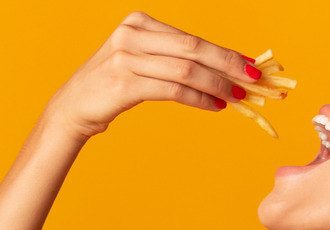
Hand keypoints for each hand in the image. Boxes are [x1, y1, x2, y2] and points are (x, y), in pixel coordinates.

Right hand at [42, 11, 259, 140]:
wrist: (75, 106)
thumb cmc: (116, 83)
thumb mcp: (145, 61)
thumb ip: (178, 59)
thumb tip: (227, 67)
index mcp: (140, 22)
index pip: (192, 38)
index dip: (225, 53)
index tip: (251, 65)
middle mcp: (132, 35)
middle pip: (193, 49)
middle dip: (228, 65)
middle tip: (254, 79)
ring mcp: (126, 58)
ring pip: (186, 71)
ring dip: (218, 85)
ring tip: (237, 97)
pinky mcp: (124, 84)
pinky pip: (173, 91)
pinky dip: (199, 99)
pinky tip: (215, 106)